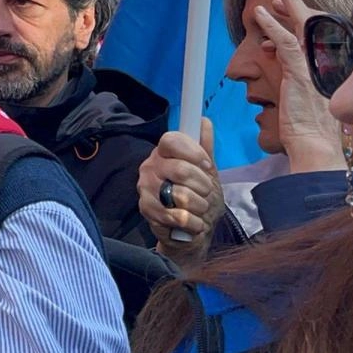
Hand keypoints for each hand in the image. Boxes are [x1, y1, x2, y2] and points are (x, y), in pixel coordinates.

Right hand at [138, 120, 221, 268]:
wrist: (192, 232)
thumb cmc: (199, 199)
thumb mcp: (207, 173)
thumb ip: (205, 147)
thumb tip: (204, 121)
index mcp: (163, 154)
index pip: (171, 140)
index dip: (193, 152)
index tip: (206, 165)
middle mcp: (150, 167)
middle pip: (180, 169)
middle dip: (203, 186)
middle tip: (205, 193)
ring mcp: (146, 189)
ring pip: (181, 195)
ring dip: (199, 206)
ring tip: (197, 209)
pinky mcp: (146, 210)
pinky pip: (178, 216)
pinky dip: (193, 223)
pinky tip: (192, 223)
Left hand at [257, 0, 346, 172]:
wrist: (313, 143)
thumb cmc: (307, 124)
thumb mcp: (302, 91)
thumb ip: (293, 70)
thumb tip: (276, 54)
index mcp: (328, 66)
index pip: (316, 35)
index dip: (301, 19)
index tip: (284, 9)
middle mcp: (326, 62)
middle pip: (313, 26)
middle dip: (296, 8)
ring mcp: (315, 66)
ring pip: (300, 28)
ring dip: (286, 9)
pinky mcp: (300, 71)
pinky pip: (285, 41)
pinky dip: (271, 25)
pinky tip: (260, 14)